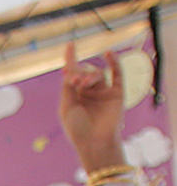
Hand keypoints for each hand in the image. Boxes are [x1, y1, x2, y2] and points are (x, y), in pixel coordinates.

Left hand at [59, 42, 125, 171]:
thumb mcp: (67, 105)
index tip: (70, 45)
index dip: (71, 58)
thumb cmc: (77, 128)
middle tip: (74, 83)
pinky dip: (114, 63)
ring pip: (97, 74)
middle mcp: (90, 91)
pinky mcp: (117, 93)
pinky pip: (117, 74)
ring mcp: (104, 92)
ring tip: (83, 85)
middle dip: (77, 74)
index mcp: (75, 95)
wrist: (93, 141)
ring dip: (89, 76)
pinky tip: (108, 53)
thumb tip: (69, 69)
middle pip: (84, 72)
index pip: (73, 73)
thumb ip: (67, 87)